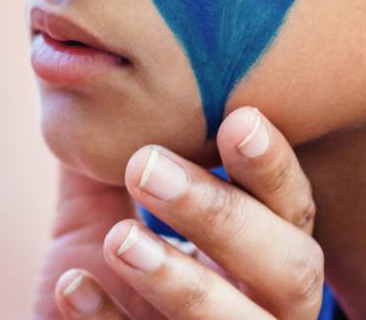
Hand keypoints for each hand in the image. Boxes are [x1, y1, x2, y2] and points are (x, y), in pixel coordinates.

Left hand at [50, 108, 324, 318]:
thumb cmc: (104, 294)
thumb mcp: (100, 222)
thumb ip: (105, 161)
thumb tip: (85, 70)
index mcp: (262, 261)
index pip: (291, 212)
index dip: (273, 167)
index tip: (236, 117)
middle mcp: (267, 314)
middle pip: (288, 269)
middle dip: (223, 215)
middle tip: (146, 166)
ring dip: (182, 280)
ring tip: (120, 240)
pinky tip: (74, 285)